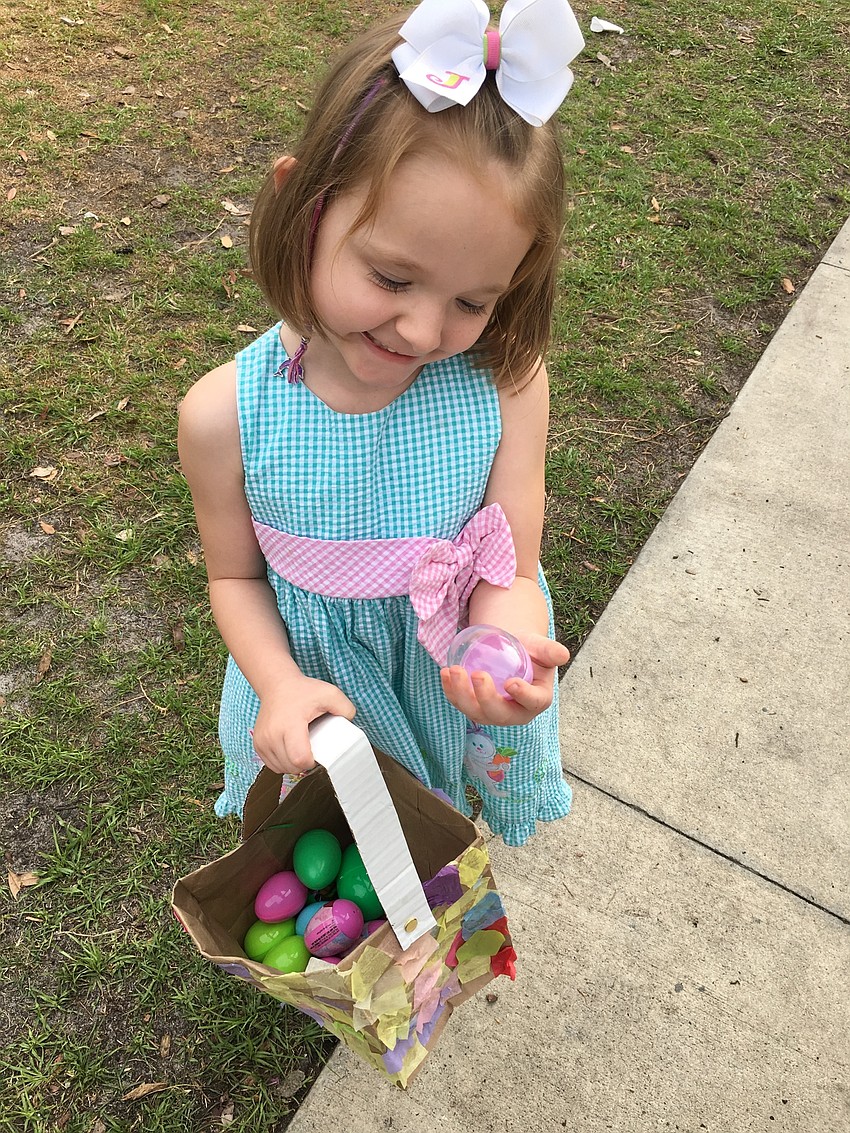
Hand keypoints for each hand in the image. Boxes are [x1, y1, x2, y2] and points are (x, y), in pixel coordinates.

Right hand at [250, 676, 355, 775]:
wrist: (277, 685)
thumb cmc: (303, 690)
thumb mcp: (330, 693)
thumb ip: (345, 708)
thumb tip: (350, 726)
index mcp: (290, 724)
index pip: (299, 759)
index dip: (312, 762)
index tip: (318, 753)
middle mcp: (272, 735)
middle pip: (291, 766)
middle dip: (304, 764)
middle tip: (312, 749)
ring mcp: (262, 741)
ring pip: (281, 768)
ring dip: (293, 765)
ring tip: (301, 749)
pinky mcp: (257, 744)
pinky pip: (272, 765)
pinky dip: (283, 762)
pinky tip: (290, 751)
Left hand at [440, 633, 568, 727]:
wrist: (511, 651)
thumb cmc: (530, 650)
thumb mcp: (541, 648)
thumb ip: (550, 651)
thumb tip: (562, 654)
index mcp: (538, 700)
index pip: (532, 702)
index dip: (523, 696)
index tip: (511, 682)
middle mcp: (515, 713)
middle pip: (499, 714)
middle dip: (486, 698)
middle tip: (477, 674)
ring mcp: (492, 713)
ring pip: (475, 713)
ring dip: (462, 695)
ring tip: (453, 671)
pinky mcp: (474, 708)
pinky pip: (461, 704)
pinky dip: (450, 691)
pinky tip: (444, 673)